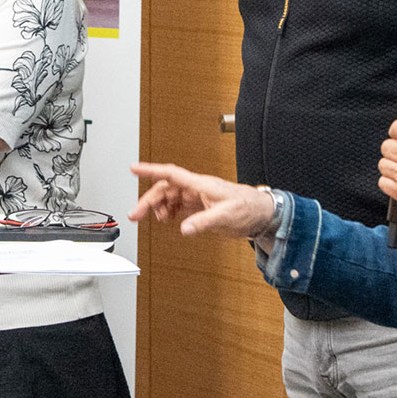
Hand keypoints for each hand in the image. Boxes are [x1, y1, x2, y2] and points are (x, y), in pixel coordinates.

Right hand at [130, 163, 272, 237]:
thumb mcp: (226, 216)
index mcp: (201, 185)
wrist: (261, 213)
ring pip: (169, 198)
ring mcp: (197, 197)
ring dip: (158, 207)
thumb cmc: (249, 207)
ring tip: (155, 220)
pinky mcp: (200, 206)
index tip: (134, 168)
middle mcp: (196, 188)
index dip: (151, 170)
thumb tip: (184, 228)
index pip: (171, 174)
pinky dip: (168, 212)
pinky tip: (167, 219)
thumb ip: (204, 222)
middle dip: (148, 200)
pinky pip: (178, 206)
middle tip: (135, 215)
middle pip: (165, 189)